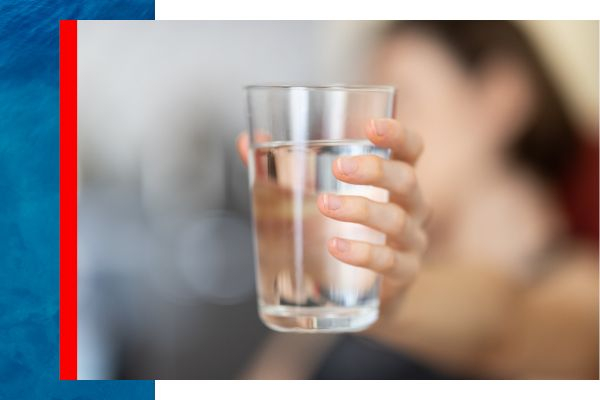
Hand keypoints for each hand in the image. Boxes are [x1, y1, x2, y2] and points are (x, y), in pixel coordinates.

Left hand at [237, 119, 428, 304]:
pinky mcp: (403, 273)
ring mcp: (411, 241)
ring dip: (360, 209)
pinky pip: (390, 262)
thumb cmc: (342, 229)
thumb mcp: (315, 195)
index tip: (370, 126)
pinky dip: (363, 253)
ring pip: (396, 220)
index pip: (411, 149)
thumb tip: (245, 141)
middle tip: (338, 168)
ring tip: (325, 205)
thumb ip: (282, 168)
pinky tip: (336, 246)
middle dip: (374, 170)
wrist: (360, 291)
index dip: (398, 134)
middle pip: (406, 180)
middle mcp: (412, 206)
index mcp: (395, 180)